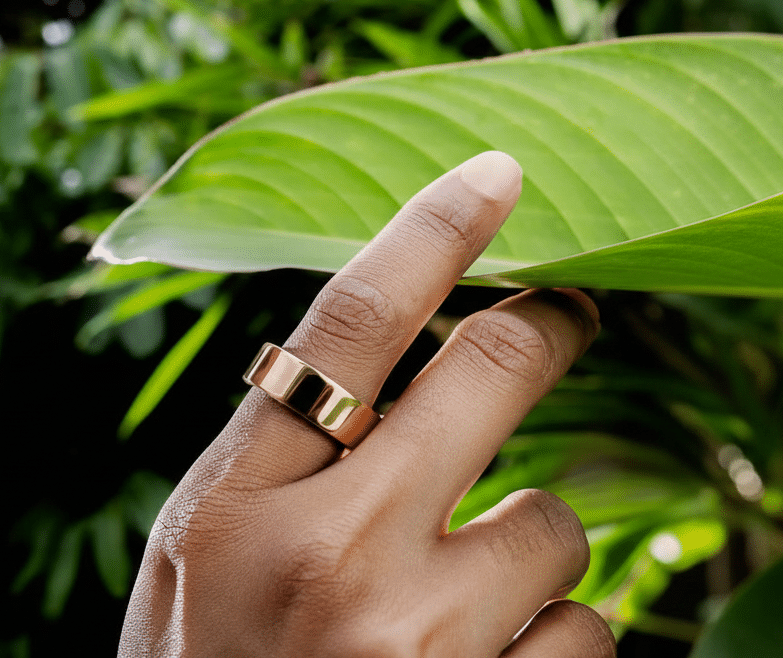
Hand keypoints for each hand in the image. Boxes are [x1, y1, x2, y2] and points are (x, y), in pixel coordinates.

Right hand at [120, 151, 614, 656]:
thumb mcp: (192, 566)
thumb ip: (268, 465)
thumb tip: (379, 354)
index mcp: (235, 509)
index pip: (348, 325)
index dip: (432, 230)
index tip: (500, 173)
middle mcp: (334, 560)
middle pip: (493, 371)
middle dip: (550, 325)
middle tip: (567, 310)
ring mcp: (427, 644)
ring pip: (561, 526)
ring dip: (531, 552)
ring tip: (458, 611)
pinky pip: (590, 633)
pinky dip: (552, 645)